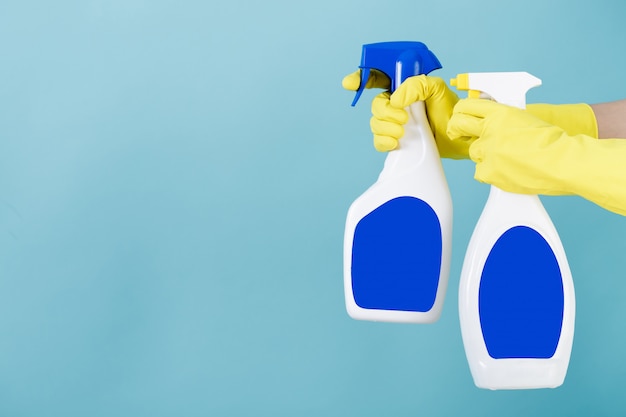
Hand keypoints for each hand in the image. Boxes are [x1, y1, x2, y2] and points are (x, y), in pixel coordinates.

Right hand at [343, 72, 470, 157]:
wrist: (458, 135)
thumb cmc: (449, 109)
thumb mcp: (436, 88)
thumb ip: (416, 85)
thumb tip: (396, 100)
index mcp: (402, 87)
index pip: (376, 78)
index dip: (360, 78)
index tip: (350, 85)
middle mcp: (395, 103)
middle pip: (375, 104)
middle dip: (385, 112)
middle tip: (403, 118)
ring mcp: (394, 122)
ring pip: (375, 123)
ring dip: (387, 128)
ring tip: (404, 131)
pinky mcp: (395, 139)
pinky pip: (378, 141)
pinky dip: (384, 142)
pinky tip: (395, 143)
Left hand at [447, 98, 573, 194]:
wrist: (562, 161)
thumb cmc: (552, 141)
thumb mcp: (524, 119)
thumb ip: (502, 119)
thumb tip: (487, 121)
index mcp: (500, 112)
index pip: (468, 106)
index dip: (462, 111)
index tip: (461, 115)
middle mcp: (490, 129)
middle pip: (458, 125)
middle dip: (456, 128)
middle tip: (458, 133)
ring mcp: (487, 151)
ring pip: (473, 151)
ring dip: (484, 154)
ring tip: (505, 158)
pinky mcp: (488, 171)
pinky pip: (480, 172)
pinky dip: (491, 173)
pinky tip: (507, 171)